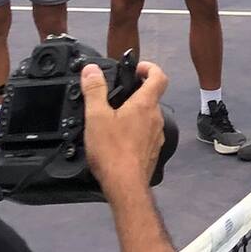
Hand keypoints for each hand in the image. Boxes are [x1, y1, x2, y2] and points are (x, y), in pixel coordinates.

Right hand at [82, 60, 167, 200]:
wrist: (125, 184)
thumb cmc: (112, 149)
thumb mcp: (97, 117)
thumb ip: (95, 91)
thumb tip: (91, 69)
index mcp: (145, 104)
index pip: (159, 76)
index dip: (150, 67)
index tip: (137, 68)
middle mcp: (156, 117)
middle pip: (152, 97)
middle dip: (137, 92)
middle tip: (118, 94)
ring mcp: (157, 134)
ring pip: (149, 116)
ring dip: (136, 112)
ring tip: (115, 117)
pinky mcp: (154, 150)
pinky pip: (147, 133)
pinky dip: (136, 130)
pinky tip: (120, 139)